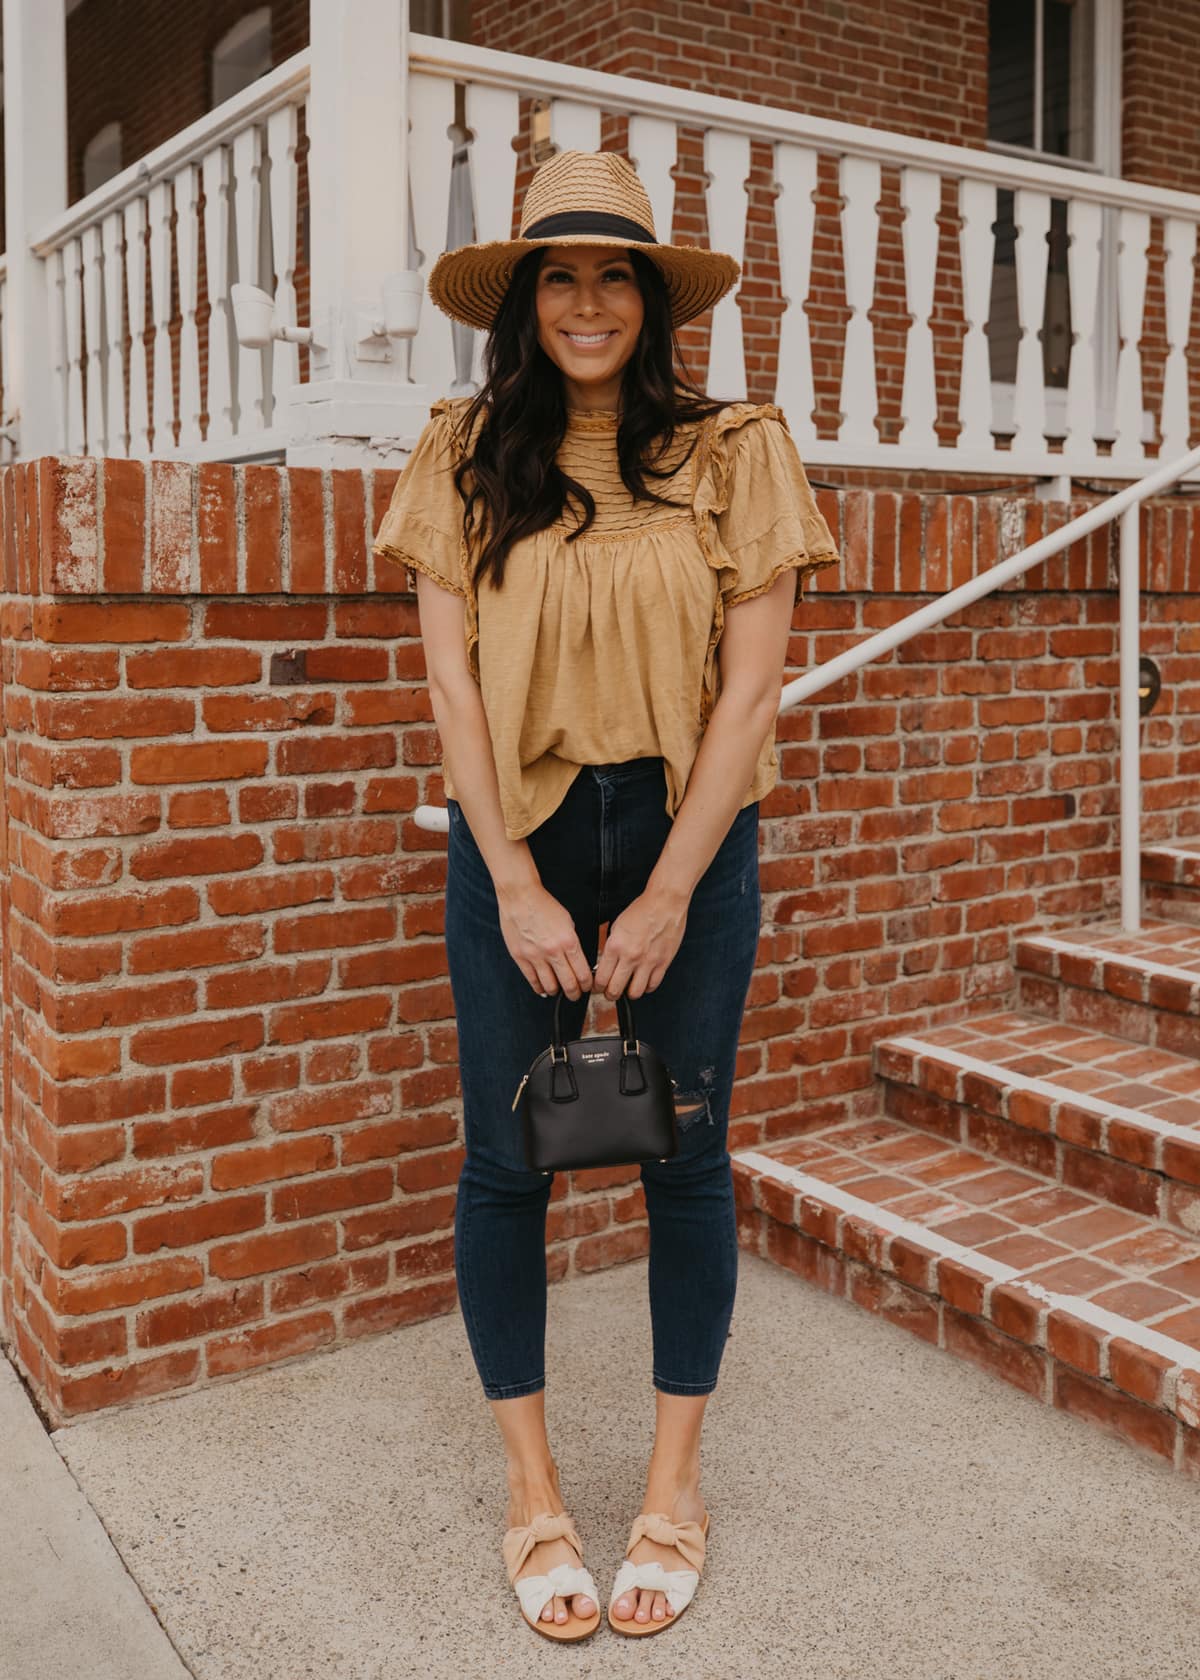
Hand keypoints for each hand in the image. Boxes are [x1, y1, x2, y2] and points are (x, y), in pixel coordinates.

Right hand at [496, 880, 594, 998]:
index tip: (587, 987)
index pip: (583, 973)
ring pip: (550, 986)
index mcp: (568, 941)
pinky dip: (539, 988)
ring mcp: (535, 956)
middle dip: (575, 993)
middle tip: (575, 994)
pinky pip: (532, 980)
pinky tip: (543, 989)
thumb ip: (572, 942)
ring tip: (558, 990)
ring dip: (556, 991)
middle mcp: (553, 951)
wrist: (520, 896)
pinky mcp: (520, 957)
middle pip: (568, 984)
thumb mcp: (567, 922)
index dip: (587, 985)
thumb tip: (577, 961)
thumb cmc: (544, 906)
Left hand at [592, 887, 688, 1000]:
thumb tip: (606, 964)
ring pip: (635, 993)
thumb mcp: (617, 926)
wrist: (664, 903)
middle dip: (609, 994)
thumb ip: (611, 947)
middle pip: (615, 990)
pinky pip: (652, 985)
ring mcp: (648, 962)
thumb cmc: (641, 910)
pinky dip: (646, 987)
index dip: (597, 987)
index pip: (601, 978)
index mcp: (615, 946)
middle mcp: (631, 956)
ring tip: (628, 987)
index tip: (597, 988)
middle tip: (610, 992)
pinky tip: (643, 981)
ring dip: (628, 993)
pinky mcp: (663, 963)